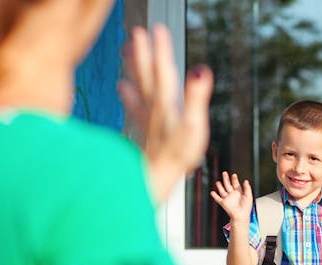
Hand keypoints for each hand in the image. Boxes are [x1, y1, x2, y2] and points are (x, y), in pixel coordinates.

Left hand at [118, 24, 213, 201]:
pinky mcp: (143, 130)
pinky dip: (127, 93)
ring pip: (137, 85)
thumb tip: (201, 70)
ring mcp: (146, 119)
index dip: (161, 49)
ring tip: (125, 49)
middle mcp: (153, 107)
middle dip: (142, 52)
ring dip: (132, 67)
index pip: (164, 70)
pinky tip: (121, 86)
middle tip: (136, 31)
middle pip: (146, 74)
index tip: (157, 28)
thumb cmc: (177, 155)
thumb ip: (196, 97)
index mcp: (166, 103)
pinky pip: (133, 105)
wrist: (154, 179)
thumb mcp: (194, 126)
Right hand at [210, 171, 253, 222]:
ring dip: (220, 186)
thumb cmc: (246, 208)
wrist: (241, 216)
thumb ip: (247, 188)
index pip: (236, 184)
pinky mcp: (223, 203)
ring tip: (218, 182)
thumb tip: (246, 181)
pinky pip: (218, 198)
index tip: (234, 175)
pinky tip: (212, 192)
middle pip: (228, 185)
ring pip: (222, 190)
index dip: (234, 179)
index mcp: (239, 193)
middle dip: (226, 179)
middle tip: (224, 173)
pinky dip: (214, 196)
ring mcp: (228, 199)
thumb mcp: (249, 196)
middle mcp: (232, 195)